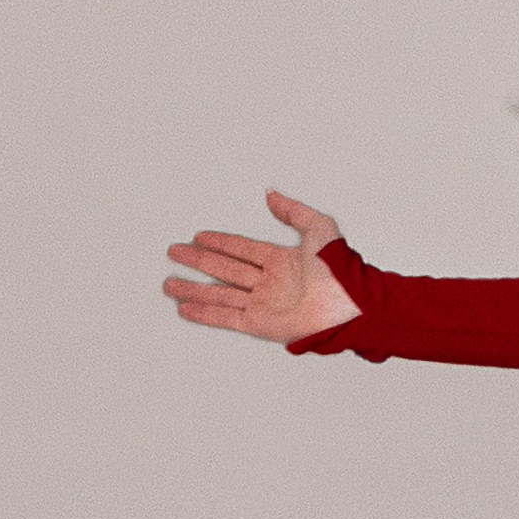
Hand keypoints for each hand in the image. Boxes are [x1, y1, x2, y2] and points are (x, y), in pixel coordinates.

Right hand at [163, 194, 352, 345]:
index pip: (242, 248)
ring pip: (219, 293)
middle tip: (175, 252)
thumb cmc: (341, 271)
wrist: (348, 305)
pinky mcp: (259, 323)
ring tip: (170, 284)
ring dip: (193, 289)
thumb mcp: (319, 228)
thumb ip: (293, 211)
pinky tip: (186, 307)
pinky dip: (204, 312)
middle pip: (224, 269)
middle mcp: (270, 281)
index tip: (200, 236)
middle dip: (198, 260)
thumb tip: (272, 195)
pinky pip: (225, 316)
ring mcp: (263, 303)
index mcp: (282, 260)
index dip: (220, 241)